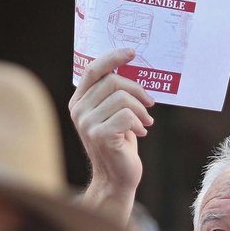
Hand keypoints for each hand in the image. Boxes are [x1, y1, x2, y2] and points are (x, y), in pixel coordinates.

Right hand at [68, 49, 154, 196]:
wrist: (116, 178)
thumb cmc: (119, 144)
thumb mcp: (113, 115)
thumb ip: (113, 94)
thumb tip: (130, 69)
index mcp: (79, 102)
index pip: (93, 69)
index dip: (113, 58)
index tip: (132, 52)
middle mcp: (78, 111)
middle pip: (112, 82)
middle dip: (137, 90)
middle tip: (151, 102)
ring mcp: (87, 124)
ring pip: (122, 98)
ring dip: (141, 109)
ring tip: (145, 121)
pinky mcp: (100, 136)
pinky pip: (126, 116)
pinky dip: (139, 123)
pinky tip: (141, 133)